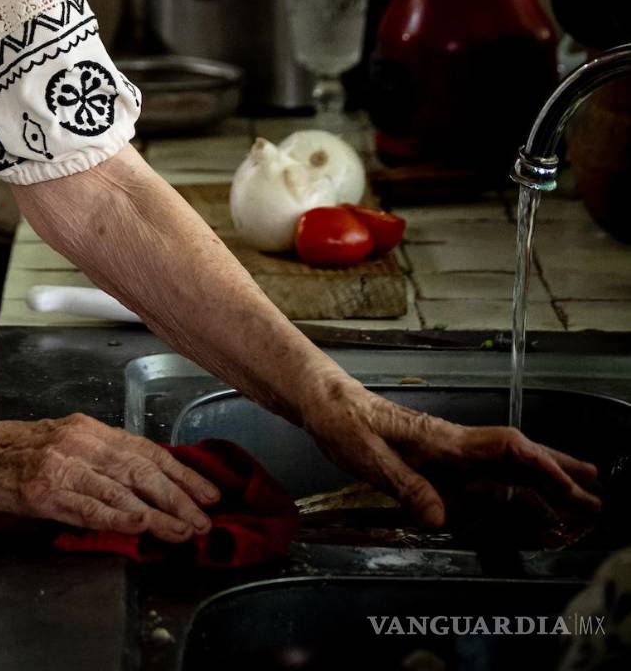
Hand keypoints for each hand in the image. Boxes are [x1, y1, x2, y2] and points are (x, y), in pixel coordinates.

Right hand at [0, 413, 221, 541]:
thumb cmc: (12, 454)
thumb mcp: (61, 442)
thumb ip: (98, 457)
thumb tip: (144, 479)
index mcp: (86, 428)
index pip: (144, 448)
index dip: (180, 470)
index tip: (207, 489)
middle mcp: (78, 441)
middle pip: (141, 468)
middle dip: (180, 494)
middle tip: (207, 515)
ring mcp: (61, 465)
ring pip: (123, 490)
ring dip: (160, 513)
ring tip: (186, 530)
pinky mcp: (45, 491)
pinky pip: (90, 507)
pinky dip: (119, 516)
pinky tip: (141, 524)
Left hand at [299, 374, 602, 537]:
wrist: (323, 401)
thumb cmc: (342, 420)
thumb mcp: (366, 455)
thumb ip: (405, 485)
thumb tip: (440, 518)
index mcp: (442, 439)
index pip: (503, 448)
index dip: (539, 465)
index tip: (567, 483)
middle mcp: (452, 444)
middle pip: (517, 457)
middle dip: (558, 473)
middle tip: (595, 493)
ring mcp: (447, 453)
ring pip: (506, 468)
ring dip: (543, 483)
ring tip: (577, 499)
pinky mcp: (436, 462)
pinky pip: (484, 479)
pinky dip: (512, 491)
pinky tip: (523, 506)